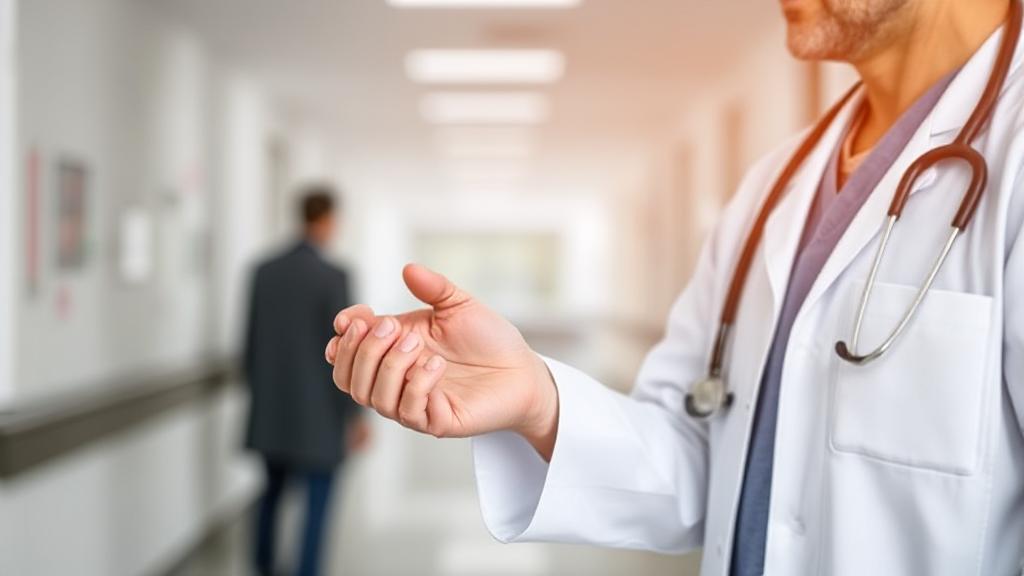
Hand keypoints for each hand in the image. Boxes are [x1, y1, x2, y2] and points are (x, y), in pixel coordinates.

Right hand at [325, 264, 558, 458]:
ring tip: (417, 344)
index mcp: (394, 349)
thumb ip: (434, 287)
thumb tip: (408, 269)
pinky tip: (436, 365)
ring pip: (371, 396)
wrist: (523, 369)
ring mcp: (413, 402)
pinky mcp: (435, 421)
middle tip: (391, 327)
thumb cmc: (489, 339)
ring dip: (388, 366)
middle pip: (347, 377)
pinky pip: (407, 411)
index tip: (356, 317)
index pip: (346, 351)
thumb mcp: (459, 305)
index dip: (344, 335)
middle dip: (362, 350)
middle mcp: (397, 379)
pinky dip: (416, 384)